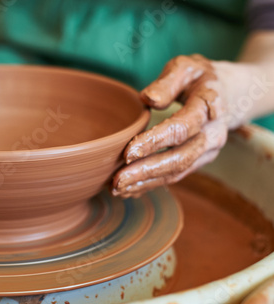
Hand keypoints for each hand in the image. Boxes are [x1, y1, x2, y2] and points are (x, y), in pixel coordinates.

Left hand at [112, 54, 267, 197]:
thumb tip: (148, 99)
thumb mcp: (185, 68)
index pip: (181, 128)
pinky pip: (176, 175)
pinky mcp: (199, 160)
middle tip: (118, 180)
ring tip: (118, 189)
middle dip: (147, 171)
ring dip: (146, 182)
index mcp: (209, 106)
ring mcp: (208, 151)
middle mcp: (212, 134)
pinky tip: (129, 190)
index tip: (128, 152)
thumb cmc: (198, 78)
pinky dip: (152, 184)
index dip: (155, 142)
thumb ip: (167, 82)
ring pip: (177, 172)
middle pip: (180, 158)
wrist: (229, 93)